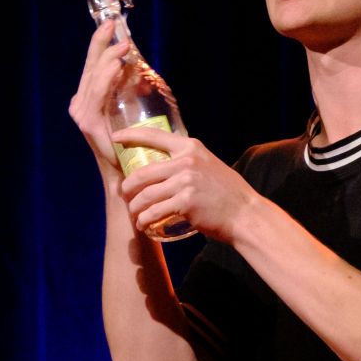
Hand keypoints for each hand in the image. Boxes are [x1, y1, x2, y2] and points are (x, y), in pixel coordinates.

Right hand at [69, 19, 130, 176]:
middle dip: (101, 42)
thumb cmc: (131, 144)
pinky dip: (107, 78)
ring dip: (110, 58)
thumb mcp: (131, 110)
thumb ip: (129, 90)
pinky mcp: (88, 122)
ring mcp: (83, 112)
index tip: (113, 24)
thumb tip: (139, 68)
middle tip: (113, 23)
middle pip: (91, 65)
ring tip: (124, 45)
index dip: (102, 43)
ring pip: (95, 76)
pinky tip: (117, 66)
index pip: (95, 64)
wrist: (126, 175)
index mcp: (89, 98)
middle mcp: (82, 102)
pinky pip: (97, 94)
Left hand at [114, 127, 260, 243]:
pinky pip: (153, 212)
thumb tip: (164, 165)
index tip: (116, 138)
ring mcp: (185, 181)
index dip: (131, 135)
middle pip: (142, 173)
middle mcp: (186, 161)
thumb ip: (188, 162)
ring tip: (135, 215)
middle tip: (124, 195)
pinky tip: (143, 225)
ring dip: (135, 208)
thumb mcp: (208, 165)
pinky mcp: (185, 202)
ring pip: (145, 195)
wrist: (244, 213)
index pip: (154, 135)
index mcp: (191, 147)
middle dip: (127, 187)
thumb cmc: (226, 192)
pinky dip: (144, 221)